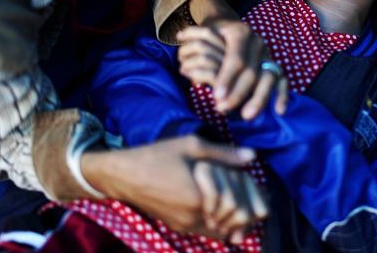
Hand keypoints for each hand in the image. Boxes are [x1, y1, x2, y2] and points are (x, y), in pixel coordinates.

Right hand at [80, 135, 258, 238]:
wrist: (123, 175)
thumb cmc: (157, 156)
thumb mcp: (191, 146)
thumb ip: (224, 153)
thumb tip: (252, 156)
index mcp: (199, 198)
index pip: (236, 204)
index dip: (247, 192)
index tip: (249, 181)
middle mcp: (192, 217)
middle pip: (232, 220)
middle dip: (242, 205)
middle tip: (247, 189)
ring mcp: (184, 225)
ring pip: (220, 229)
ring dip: (230, 214)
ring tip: (233, 194)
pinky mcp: (177, 226)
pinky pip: (206, 229)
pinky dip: (217, 219)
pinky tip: (217, 201)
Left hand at [177, 24, 288, 119]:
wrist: (225, 22)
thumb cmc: (211, 34)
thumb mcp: (203, 36)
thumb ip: (201, 55)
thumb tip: (196, 80)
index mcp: (240, 33)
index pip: (236, 60)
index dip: (228, 79)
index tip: (217, 97)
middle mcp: (257, 42)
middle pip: (252, 72)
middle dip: (238, 94)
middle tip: (223, 109)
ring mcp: (267, 54)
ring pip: (268, 77)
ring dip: (258, 99)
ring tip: (246, 116)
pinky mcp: (273, 64)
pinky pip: (282, 79)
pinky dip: (282, 95)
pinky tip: (279, 110)